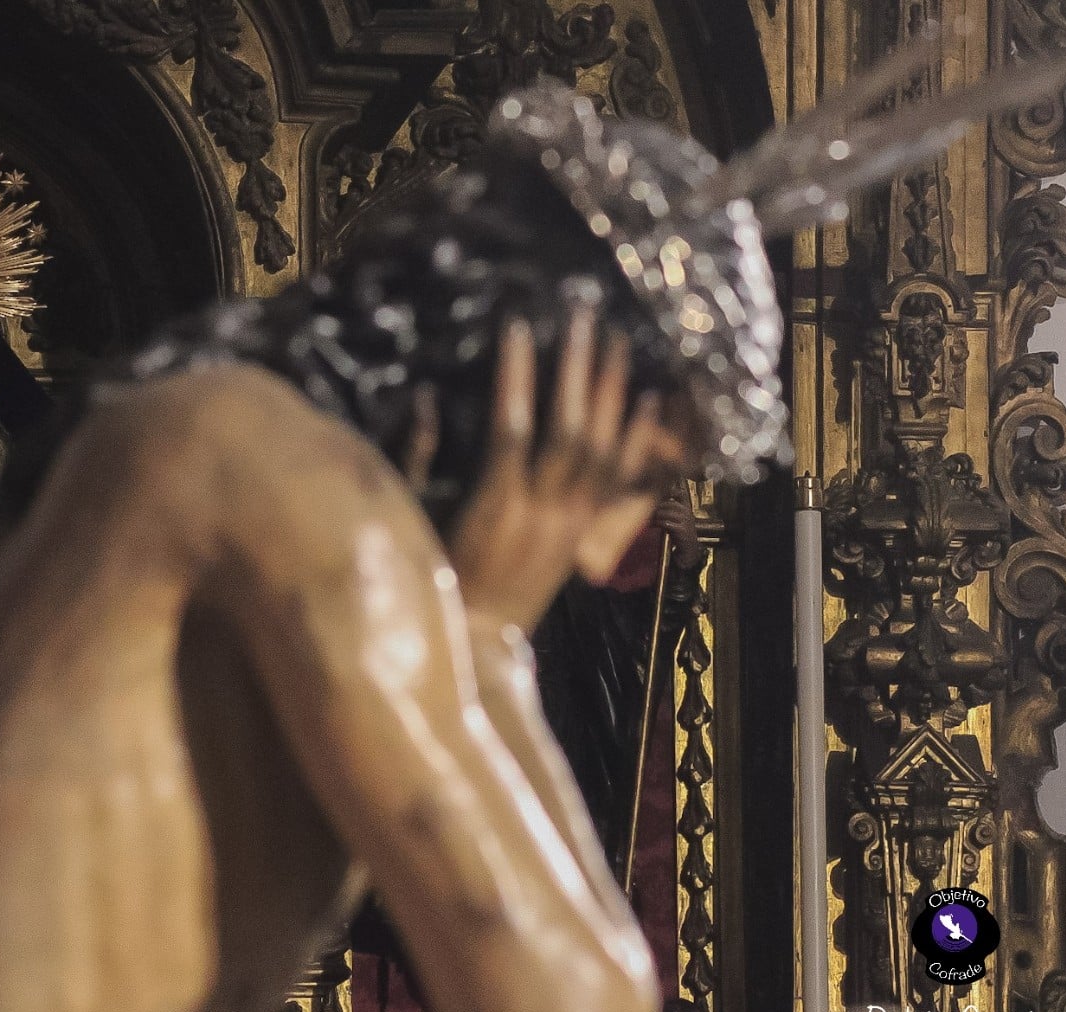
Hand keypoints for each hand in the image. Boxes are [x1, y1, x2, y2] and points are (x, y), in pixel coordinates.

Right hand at [447, 309, 679, 630]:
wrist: (479, 642)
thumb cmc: (437, 579)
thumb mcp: (416, 520)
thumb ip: (419, 460)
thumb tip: (424, 397)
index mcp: (495, 507)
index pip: (511, 427)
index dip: (517, 376)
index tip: (517, 326)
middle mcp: (542, 512)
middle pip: (570, 430)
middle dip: (577, 369)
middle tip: (583, 316)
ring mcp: (570, 523)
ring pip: (604, 450)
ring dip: (613, 392)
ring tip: (617, 341)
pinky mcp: (584, 533)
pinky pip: (621, 482)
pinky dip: (638, 439)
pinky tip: (649, 399)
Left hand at [653, 489, 703, 570]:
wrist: (689, 550)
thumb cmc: (679, 534)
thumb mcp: (675, 519)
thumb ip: (667, 511)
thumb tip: (651, 503)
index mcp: (686, 508)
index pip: (679, 494)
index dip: (668, 492)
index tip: (655, 494)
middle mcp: (687, 512)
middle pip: (668, 503)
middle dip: (655, 506)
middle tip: (643, 508)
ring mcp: (685, 520)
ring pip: (666, 513)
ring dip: (654, 515)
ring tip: (646, 517)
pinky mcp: (682, 529)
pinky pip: (666, 523)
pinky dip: (657, 523)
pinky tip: (651, 525)